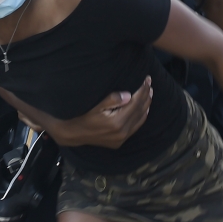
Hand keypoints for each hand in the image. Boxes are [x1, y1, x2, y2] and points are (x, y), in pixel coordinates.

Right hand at [33, 76, 152, 148]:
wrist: (72, 133)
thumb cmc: (81, 115)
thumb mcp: (94, 105)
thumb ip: (111, 100)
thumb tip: (129, 95)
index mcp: (116, 122)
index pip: (135, 103)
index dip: (142, 90)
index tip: (146, 80)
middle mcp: (122, 132)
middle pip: (139, 111)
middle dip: (145, 96)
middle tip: (149, 83)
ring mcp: (121, 138)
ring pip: (140, 120)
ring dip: (145, 106)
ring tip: (149, 93)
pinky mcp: (119, 142)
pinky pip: (135, 127)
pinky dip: (141, 117)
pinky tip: (143, 109)